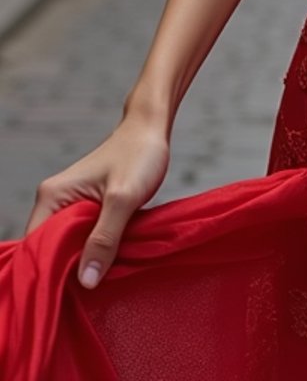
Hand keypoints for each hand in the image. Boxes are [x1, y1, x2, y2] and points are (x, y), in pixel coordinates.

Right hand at [25, 113, 170, 287]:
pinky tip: (106, 265)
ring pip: (68, 246)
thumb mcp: (123, 198)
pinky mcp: (87, 209)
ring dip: (82, 263)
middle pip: (49, 250)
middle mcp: (54, 202)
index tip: (65, 296)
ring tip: (98, 283)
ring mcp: (70, 205)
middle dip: (65, 272)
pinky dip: (93, 252)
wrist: (152, 128)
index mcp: (52, 196)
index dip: (48, 273)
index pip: (35, 246)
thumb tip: (86, 281)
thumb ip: (104, 238)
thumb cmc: (139, 154)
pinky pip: (83, 239)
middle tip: (87, 294)